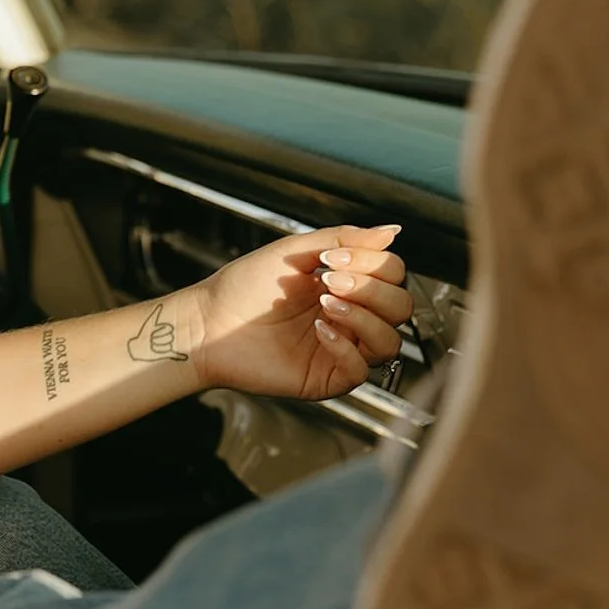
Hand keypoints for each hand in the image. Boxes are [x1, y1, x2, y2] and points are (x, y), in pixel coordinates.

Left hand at [188, 225, 411, 400]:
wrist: (209, 323)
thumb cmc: (244, 287)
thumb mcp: (296, 250)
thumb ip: (344, 238)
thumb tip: (393, 230)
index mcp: (348, 285)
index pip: (393, 274)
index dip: (375, 263)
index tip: (334, 257)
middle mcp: (351, 318)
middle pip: (400, 307)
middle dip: (372, 289)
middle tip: (332, 279)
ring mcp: (342, 349)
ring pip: (390, 341)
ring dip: (365, 317)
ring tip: (327, 304)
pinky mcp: (327, 378)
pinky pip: (361, 370)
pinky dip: (346, 347)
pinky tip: (318, 331)